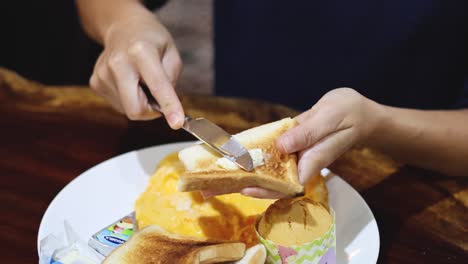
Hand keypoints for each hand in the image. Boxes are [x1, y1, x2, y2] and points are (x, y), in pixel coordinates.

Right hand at [89, 6, 183, 127]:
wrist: (122, 27)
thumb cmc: (151, 40)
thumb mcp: (172, 53)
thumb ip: (172, 80)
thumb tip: (166, 106)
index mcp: (141, 52)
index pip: (157, 86)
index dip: (169, 106)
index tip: (177, 123)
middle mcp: (118, 63)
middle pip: (135, 109)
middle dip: (151, 111)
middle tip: (159, 99)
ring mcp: (102, 74)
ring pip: (127, 109)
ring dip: (140, 102)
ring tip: (141, 81)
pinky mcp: (95, 82)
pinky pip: (119, 105)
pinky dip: (129, 99)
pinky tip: (130, 81)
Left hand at [203, 88, 383, 198]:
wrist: (358, 112)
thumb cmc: (349, 114)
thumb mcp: (329, 119)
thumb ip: (307, 133)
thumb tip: (283, 146)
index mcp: (310, 162)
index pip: (283, 184)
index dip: (261, 188)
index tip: (242, 187)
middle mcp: (299, 164)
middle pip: (266, 181)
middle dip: (238, 185)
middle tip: (209, 191)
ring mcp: (293, 156)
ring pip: (263, 169)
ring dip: (238, 174)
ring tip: (210, 179)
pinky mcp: (288, 146)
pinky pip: (266, 154)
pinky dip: (248, 156)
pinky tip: (228, 158)